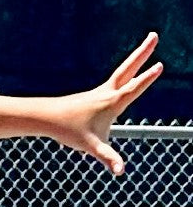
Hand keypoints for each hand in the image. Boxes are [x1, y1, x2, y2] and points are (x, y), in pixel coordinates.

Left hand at [47, 33, 162, 174]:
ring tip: (148, 45)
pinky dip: (125, 75)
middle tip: (154, 35)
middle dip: (143, 52)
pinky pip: (113, 84)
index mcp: (111, 102)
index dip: (147, 78)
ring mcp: (100, 93)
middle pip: (128, 68)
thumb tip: (120, 172)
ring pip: (122, 73)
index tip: (160, 65)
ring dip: (136, 59)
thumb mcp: (91, 146)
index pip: (133, 88)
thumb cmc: (68, 130)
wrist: (45, 118)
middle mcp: (107, 93)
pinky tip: (127, 77)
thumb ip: (108, 157)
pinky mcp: (93, 96)